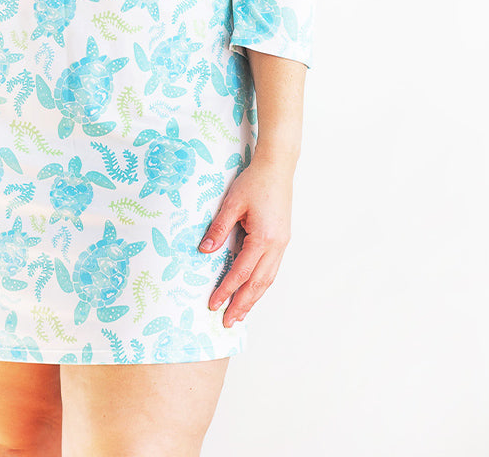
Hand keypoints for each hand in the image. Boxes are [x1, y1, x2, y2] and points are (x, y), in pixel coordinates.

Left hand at [200, 154, 294, 326]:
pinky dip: (262, 283)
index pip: (241, 272)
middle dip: (242, 304)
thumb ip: (219, 228)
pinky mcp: (283, 239)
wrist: (278, 167)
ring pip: (268, 279)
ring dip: (254, 298)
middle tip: (228, 322)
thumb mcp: (232, 203)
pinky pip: (272, 268)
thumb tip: (205, 251)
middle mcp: (276, 245)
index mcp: (263, 238)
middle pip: (258, 283)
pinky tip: (254, 289)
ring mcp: (282, 243)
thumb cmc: (254, 181)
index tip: (214, 305)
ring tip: (241, 313)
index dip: (226, 290)